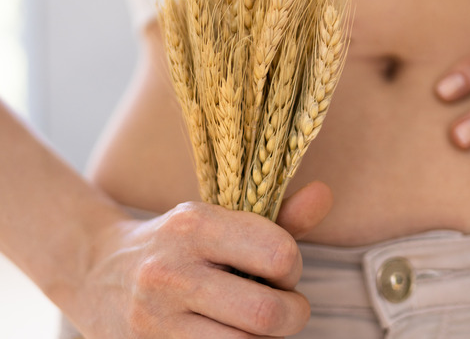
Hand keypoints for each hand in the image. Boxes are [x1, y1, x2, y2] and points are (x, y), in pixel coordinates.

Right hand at [68, 181, 332, 337]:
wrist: (95, 273)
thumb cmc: (179, 245)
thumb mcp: (222, 220)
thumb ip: (280, 217)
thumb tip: (324, 195)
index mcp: (195, 225)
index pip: (279, 254)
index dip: (293, 268)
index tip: (281, 271)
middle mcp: (171, 272)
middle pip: (268, 314)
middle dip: (292, 314)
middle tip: (281, 306)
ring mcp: (154, 320)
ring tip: (252, 323)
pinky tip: (226, 335)